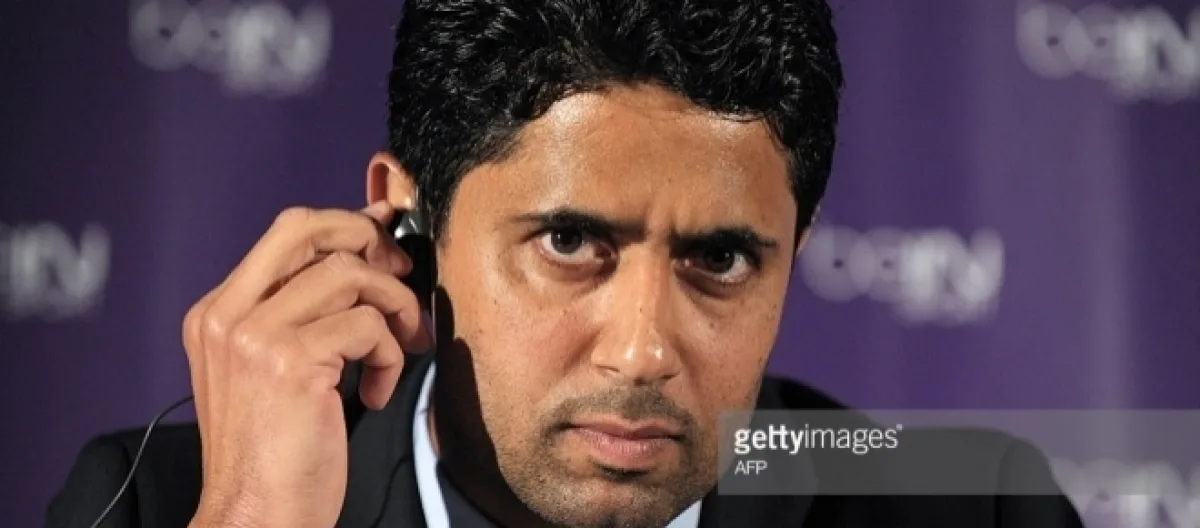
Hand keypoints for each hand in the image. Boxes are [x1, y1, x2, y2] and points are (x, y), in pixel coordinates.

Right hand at [182, 202, 430, 527]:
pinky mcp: (291, 361)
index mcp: (218, 314)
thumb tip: (359, 262)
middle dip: (370, 240)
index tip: (387, 237)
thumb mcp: (271, 372)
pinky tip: (376, 392)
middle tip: (402, 277)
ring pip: (350, 275)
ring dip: (394, 309)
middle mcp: (228, 315)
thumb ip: (301, 316)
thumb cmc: (274, 456)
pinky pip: (368, 326)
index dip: (348, 225)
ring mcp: (255, 335)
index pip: (287, 233)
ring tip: (398, 350)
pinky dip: (389, 356)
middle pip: (310, 228)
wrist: (256, 517)